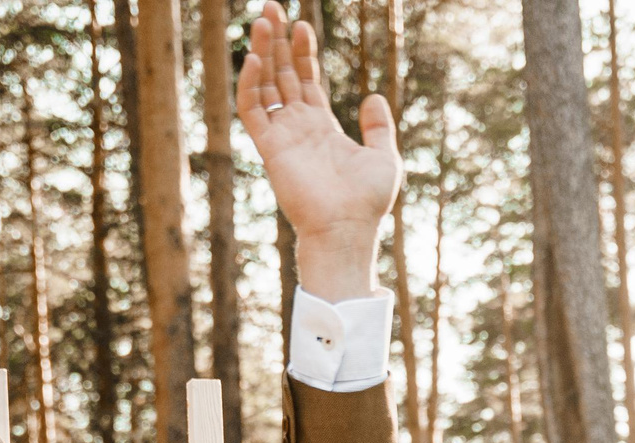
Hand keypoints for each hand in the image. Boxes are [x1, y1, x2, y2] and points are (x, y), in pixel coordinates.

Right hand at [237, 3, 398, 299]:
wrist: (348, 229)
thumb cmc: (367, 202)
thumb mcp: (384, 157)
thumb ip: (377, 127)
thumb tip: (374, 96)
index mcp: (322, 127)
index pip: (306, 80)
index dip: (303, 51)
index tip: (302, 23)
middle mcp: (298, 128)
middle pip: (282, 75)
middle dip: (277, 41)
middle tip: (270, 7)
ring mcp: (283, 137)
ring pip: (266, 86)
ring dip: (262, 53)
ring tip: (263, 20)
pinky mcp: (271, 149)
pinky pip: (253, 111)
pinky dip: (250, 85)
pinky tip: (256, 59)